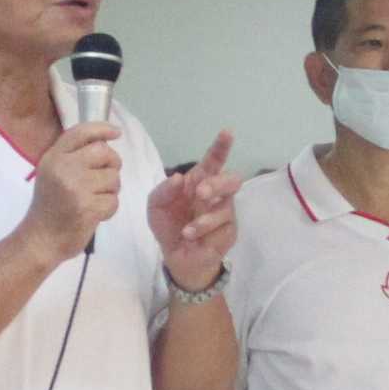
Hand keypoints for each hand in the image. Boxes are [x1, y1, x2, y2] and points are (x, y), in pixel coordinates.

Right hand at [22, 121, 122, 259]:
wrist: (40, 240)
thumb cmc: (49, 207)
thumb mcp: (51, 173)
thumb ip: (72, 156)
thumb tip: (105, 142)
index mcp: (53, 157)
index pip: (81, 132)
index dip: (102, 128)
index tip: (116, 132)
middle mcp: (63, 168)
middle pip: (104, 152)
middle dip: (112, 164)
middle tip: (105, 179)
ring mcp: (75, 187)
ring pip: (113, 178)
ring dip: (110, 191)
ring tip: (94, 200)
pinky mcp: (87, 207)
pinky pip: (113, 201)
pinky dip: (108, 209)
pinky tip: (94, 215)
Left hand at [151, 131, 237, 288]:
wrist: (176, 257)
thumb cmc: (169, 224)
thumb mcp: (156, 205)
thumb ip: (163, 190)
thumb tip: (178, 179)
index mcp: (200, 181)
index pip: (214, 161)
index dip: (221, 147)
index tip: (227, 133)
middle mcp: (217, 195)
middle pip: (232, 180)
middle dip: (218, 184)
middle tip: (201, 192)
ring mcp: (226, 214)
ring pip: (226, 208)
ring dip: (205, 218)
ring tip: (188, 229)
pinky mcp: (229, 233)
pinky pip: (222, 229)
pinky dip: (203, 232)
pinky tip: (190, 236)